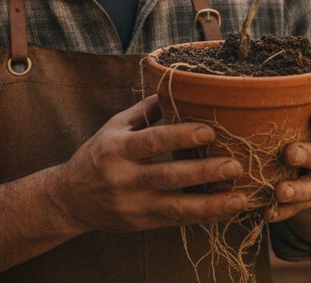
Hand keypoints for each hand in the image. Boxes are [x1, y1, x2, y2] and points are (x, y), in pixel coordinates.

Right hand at [49, 95, 248, 233]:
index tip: (210, 130)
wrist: (70, 199)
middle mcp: (123, 178)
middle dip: (204, 172)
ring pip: (175, 206)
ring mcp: (133, 205)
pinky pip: (176, 221)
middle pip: (168, 175)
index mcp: (117, 149)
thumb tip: (180, 86)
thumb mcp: (114, 127)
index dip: (181, 136)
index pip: (152, 141)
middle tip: (236, 165)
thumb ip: (146, 110)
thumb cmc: (99, 154)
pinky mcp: (141, 224)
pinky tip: (227, 211)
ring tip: (240, 199)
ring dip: (211, 204)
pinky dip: (203, 216)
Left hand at [266, 107, 310, 232]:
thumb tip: (243, 57)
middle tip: (290, 153)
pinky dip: (281, 212)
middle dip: (308, 154)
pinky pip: (294, 210)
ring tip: (279, 190)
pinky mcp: (305, 203)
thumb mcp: (294, 117)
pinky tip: (267, 213)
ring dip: (295, 189)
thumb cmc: (293, 134)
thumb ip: (279, 99)